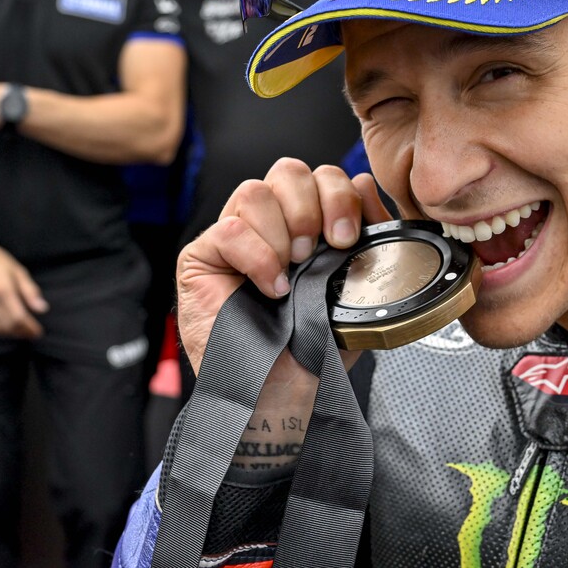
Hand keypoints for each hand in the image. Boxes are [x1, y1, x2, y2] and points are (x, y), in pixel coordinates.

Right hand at [0, 238, 48, 337]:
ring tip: (21, 332)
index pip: (18, 317)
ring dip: (10, 334)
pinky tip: (6, 328)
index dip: (30, 328)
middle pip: (7, 325)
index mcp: (3, 288)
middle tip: (32, 333)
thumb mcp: (18, 270)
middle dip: (22, 332)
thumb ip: (30, 291)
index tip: (38, 332)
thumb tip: (42, 309)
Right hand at [175, 158, 389, 371]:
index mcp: (308, 228)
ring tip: (293, 269)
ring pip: (255, 190)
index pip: (321, 177)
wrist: (283, 396)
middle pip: (289, 171)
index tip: (348, 238)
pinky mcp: (201, 259)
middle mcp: (271, 228)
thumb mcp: (353, 291)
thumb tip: (366, 187)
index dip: (340, 195)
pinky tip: (271, 287)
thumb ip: (363, 240)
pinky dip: (256, 256)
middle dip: (316, 203)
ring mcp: (235, 240)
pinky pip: (229, 229)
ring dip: (283, 229)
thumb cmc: (314, 351)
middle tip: (326, 248)